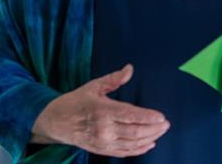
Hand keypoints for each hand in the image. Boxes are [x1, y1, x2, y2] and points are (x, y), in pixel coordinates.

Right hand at [31, 64, 169, 156]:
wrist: (55, 122)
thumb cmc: (76, 101)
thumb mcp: (93, 86)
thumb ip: (113, 79)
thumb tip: (130, 69)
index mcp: (102, 111)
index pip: (130, 115)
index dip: (148, 117)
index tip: (161, 116)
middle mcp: (103, 129)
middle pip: (134, 132)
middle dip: (153, 128)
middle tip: (166, 124)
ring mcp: (102, 142)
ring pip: (131, 143)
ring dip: (149, 138)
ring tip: (161, 131)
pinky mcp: (101, 150)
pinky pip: (123, 152)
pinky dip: (138, 150)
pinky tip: (150, 144)